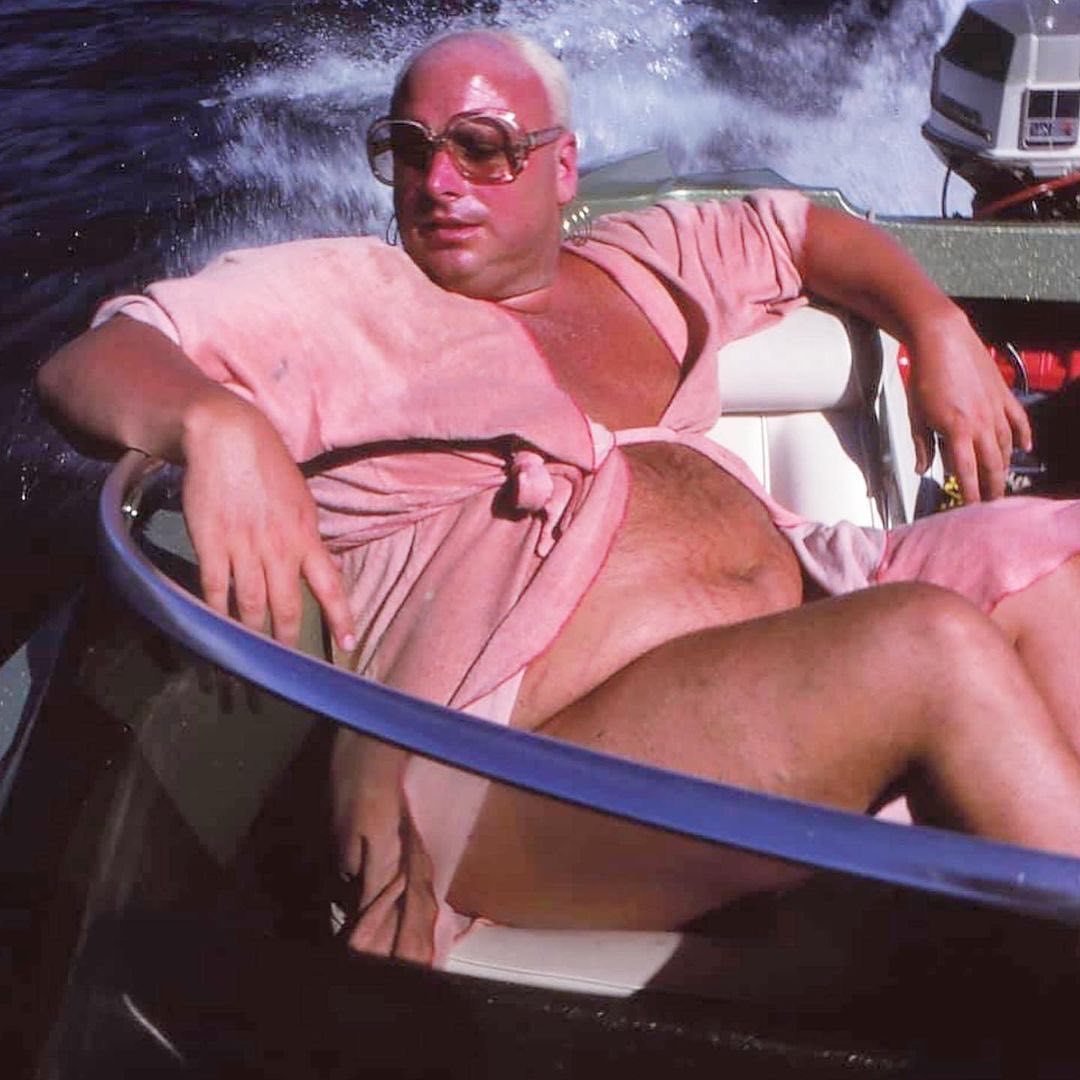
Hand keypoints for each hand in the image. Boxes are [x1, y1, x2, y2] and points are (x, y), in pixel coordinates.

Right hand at [180, 390, 355, 651]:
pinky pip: (215, 589)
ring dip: (252, 635)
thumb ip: (309, 536)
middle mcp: (279, 547)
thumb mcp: (301, 499)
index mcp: (306, 535)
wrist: (226, 437)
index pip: (330, 585)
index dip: (340, 617)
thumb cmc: (267, 465)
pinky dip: (216, 613)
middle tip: (288, 667)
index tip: (347, 644)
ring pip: (251, 605)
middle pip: (287, 605)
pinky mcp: (211, 543)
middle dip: (288, 640)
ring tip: (252, 659)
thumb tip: (325, 565)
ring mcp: (244, 547)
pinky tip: (217, 630)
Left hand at [904, 307, 1031, 501]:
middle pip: (992, 463)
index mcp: (956, 431)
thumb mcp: (916, 415)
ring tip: (1000, 480)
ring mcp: (996, 408)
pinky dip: (1023, 436)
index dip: (971, 492)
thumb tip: (923, 470)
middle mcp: (981, 423)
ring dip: (1004, 465)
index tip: (972, 508)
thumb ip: (921, 445)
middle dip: (992, 486)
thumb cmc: (923, 377)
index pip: (966, 471)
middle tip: (992, 503)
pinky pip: (1018, 421)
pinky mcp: (1004, 395)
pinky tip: (1025, 450)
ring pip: (1006, 445)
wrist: (942, 340)